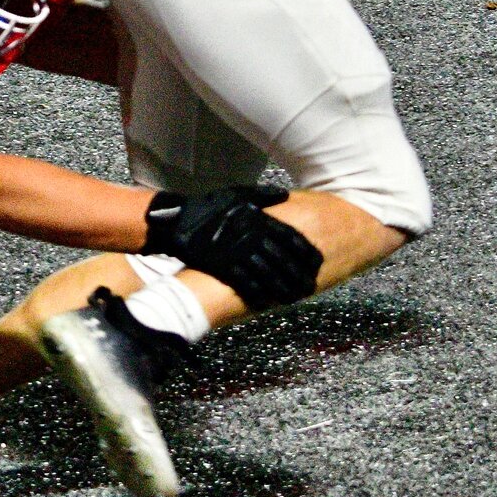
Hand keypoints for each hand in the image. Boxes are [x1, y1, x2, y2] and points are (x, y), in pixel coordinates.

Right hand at [142, 187, 321, 308]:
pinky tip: (268, 302)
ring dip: (284, 288)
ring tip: (294, 297)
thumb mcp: (237, 194)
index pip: (291, 237)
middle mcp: (251, 236)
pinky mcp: (224, 267)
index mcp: (258, 218)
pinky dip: (260, 294)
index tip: (317, 263)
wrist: (178, 221)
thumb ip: (263, 195)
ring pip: (268, 275)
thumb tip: (285, 194)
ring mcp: (238, 253)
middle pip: (284, 260)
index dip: (306, 252)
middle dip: (299, 275)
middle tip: (310, 286)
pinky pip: (247, 284)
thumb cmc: (209, 207)